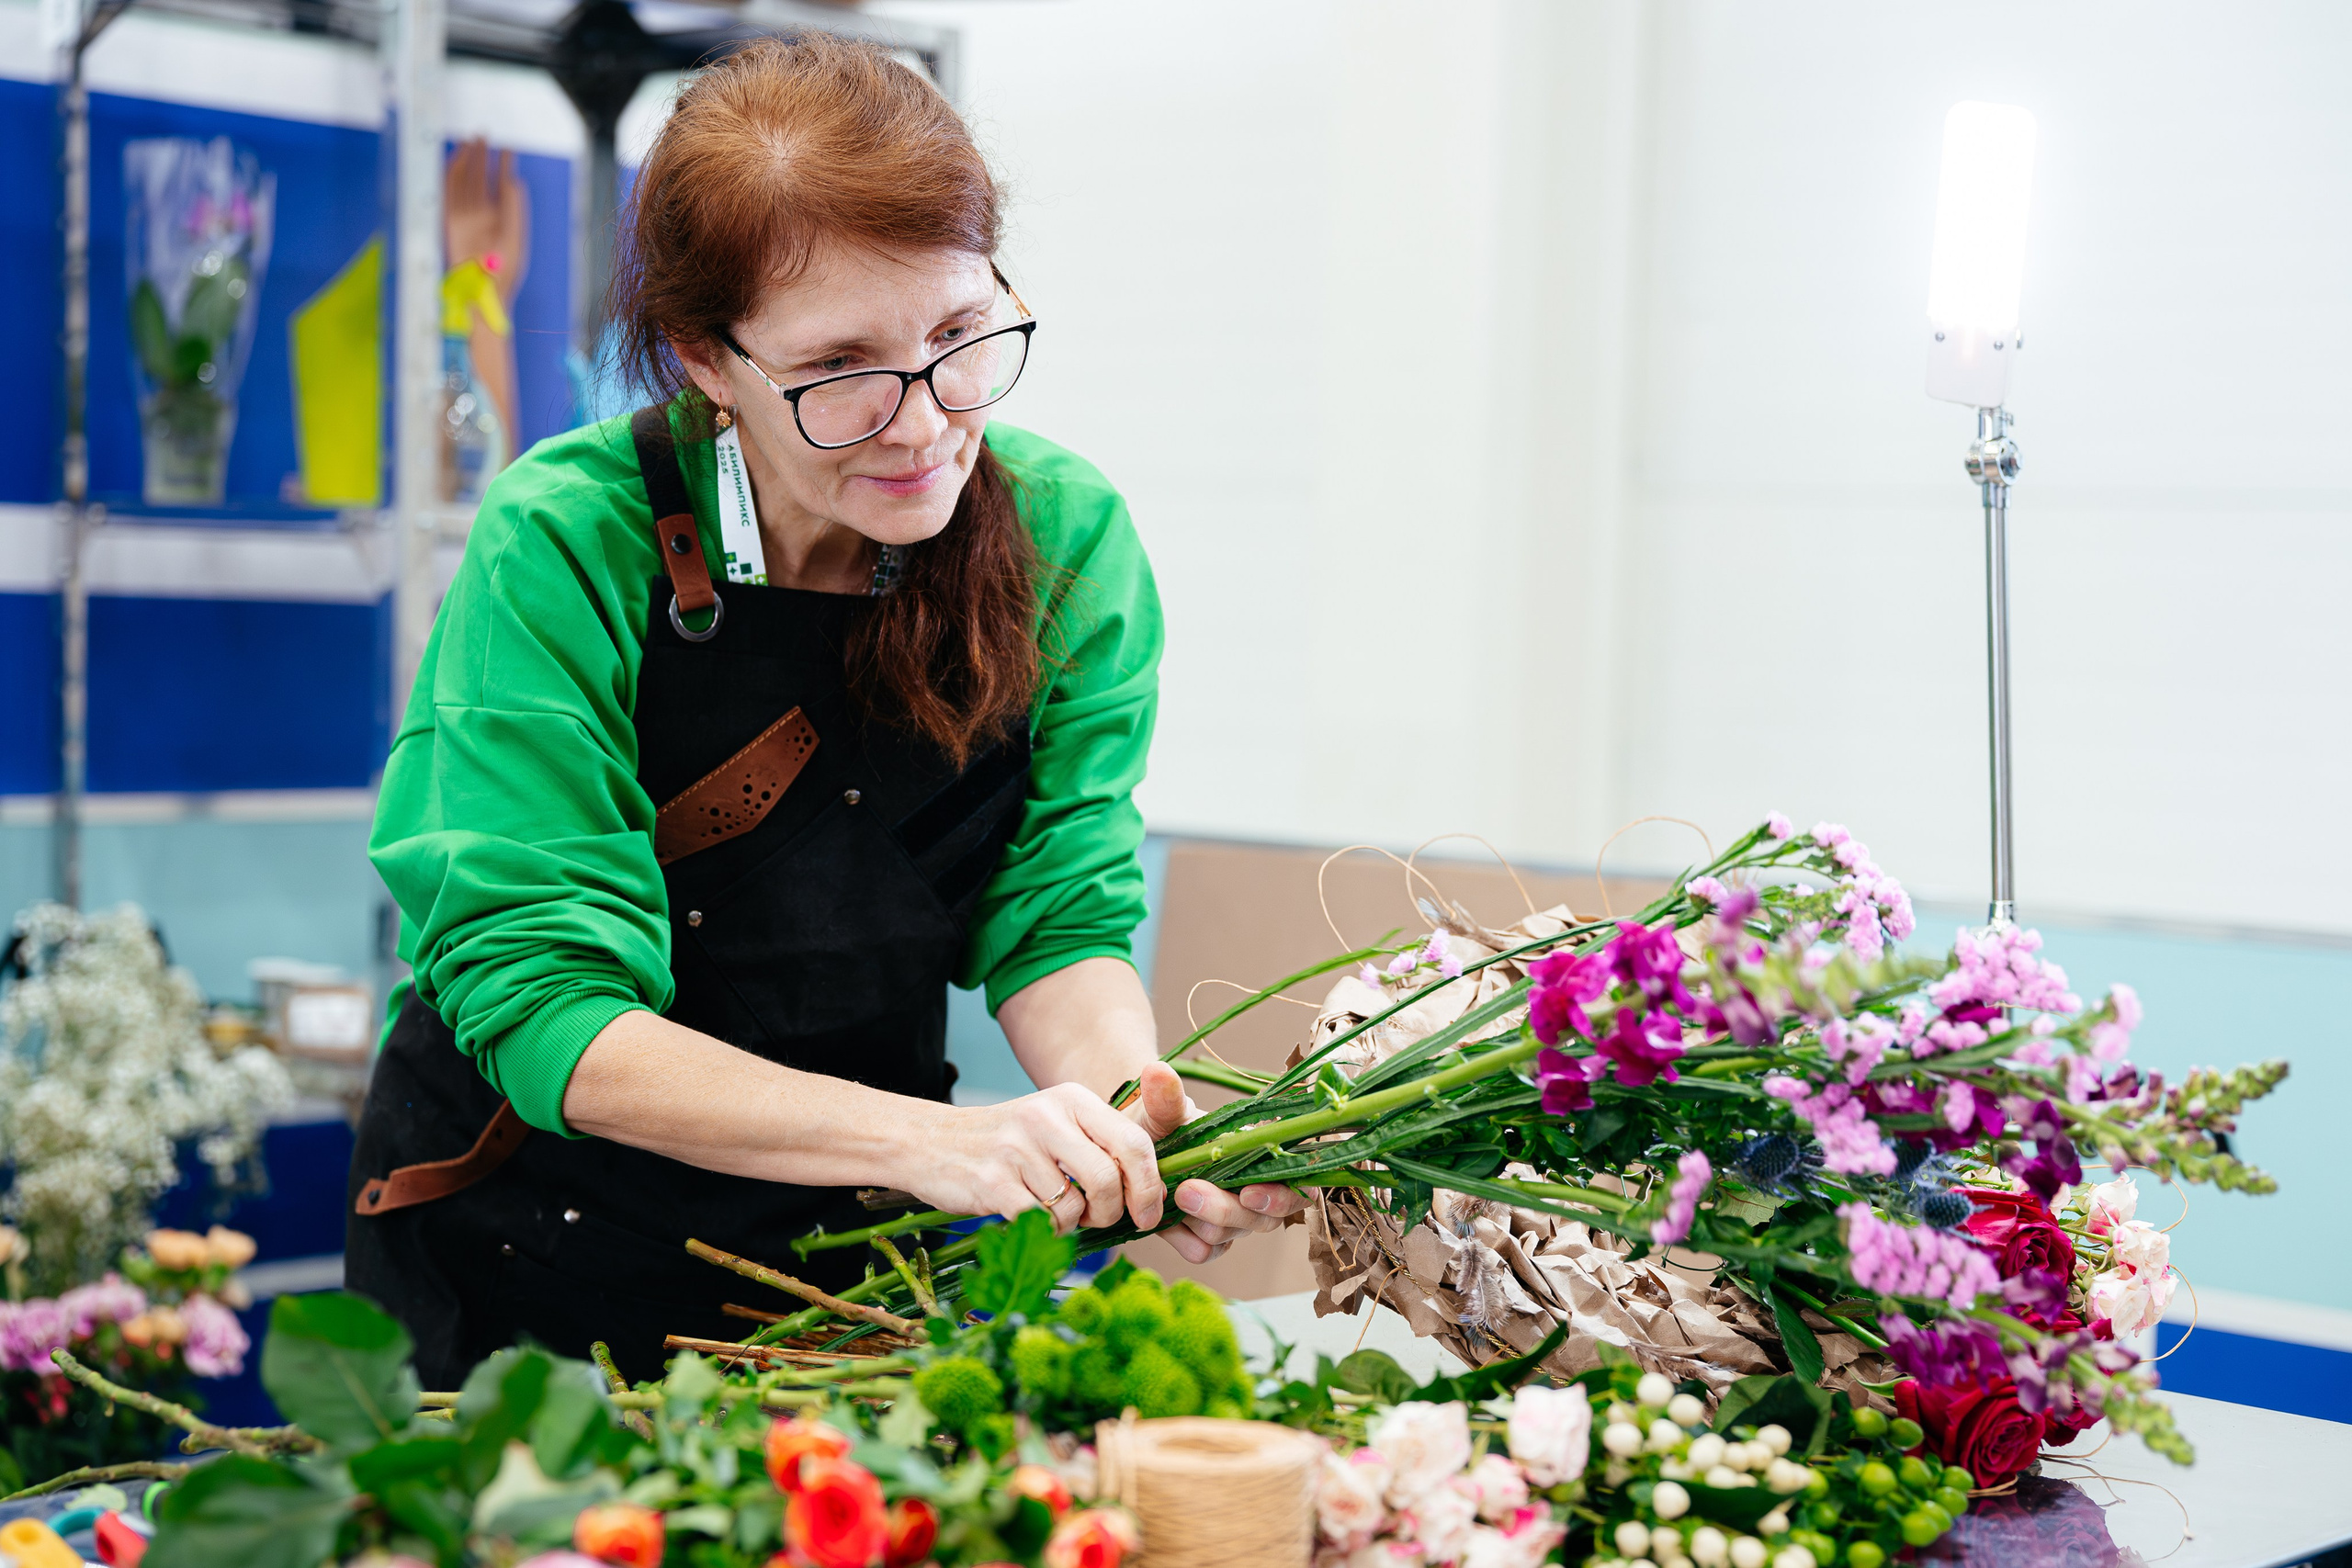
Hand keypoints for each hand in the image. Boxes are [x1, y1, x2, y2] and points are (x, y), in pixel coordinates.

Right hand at [443, 138, 529, 296]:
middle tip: (483, 135)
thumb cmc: (503, 273)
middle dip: (481, 158)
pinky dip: (450, 176)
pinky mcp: (448, 223)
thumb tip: (514, 180)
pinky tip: (457, 159)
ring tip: (472, 140)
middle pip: (478, 180)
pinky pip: (447, 194)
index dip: (503, 166)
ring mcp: (464, 219)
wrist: (484, 293)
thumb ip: (513, 208)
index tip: (508, 149)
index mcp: (499, 222)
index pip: (500, 186)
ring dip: (466, 162)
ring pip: (463, 183)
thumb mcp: (515, 238)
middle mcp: (480, 218)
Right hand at [913, 1083, 1165, 1234]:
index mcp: (1072, 1099)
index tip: (1149, 1213)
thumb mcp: (1056, 1124)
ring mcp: (1016, 1148)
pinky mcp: (991, 1181)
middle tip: (1098, 1219)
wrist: (929, 1142)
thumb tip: (1153, 1194)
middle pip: (1107, 1179)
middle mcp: (1046, 1117)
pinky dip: (1045, 1232)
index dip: (1149, 1185)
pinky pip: (1041, 1223)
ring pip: (1074, 1207)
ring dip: (1072, 1224)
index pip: (1134, 1141)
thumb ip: (1101, 1148)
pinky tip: (1032, 1218)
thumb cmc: (1008, 1144)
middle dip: (1112, 1212)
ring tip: (1056, 1212)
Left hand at [1125, 1062, 1307, 1264]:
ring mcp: (1233, 1219)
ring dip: (1202, 1222)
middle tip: (1188, 1192)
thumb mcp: (1162, 1112)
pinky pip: (1206, 1252)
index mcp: (1260, 1156)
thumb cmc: (1158, 1128)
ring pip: (1233, 1235)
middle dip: (1227, 1209)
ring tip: (1172, 1199)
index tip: (1249, 1190)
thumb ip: (1166, 1098)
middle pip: (1266, 1218)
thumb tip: (1157, 1069)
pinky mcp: (1209, 1240)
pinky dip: (1186, 1240)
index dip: (1281, 1194)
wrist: (1131, 1155)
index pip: (1296, 1184)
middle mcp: (1255, 1190)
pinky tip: (1167, 1222)